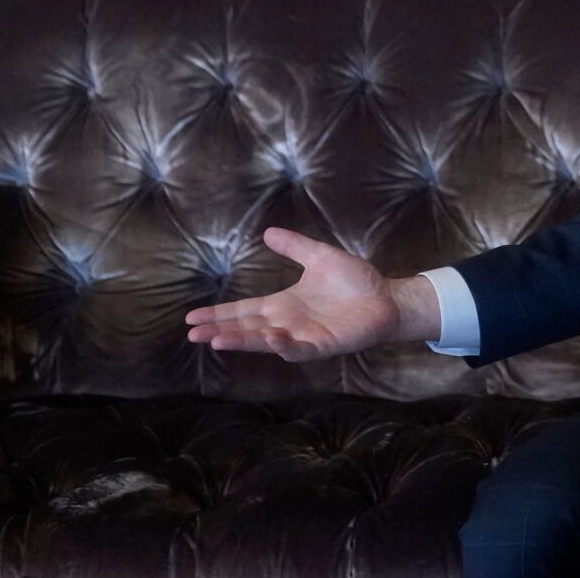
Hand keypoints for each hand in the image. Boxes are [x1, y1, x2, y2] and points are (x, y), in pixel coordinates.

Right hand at [184, 227, 440, 361]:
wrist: (388, 297)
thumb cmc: (356, 281)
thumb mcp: (320, 257)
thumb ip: (295, 246)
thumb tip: (268, 231)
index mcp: (283, 304)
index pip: (243, 310)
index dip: (219, 314)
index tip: (191, 317)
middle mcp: (287, 323)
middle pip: (246, 328)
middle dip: (220, 331)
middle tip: (192, 334)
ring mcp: (303, 336)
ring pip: (266, 341)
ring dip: (243, 341)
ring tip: (218, 340)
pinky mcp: (323, 345)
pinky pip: (300, 348)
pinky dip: (284, 346)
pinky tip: (270, 339)